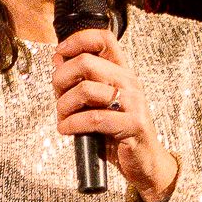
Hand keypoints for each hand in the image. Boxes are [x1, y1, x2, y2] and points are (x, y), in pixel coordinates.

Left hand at [52, 27, 177, 201]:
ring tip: (63, 119)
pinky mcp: (132, 124)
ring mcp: (133, 102)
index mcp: (122, 72)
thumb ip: (80, 83)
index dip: (77, 41)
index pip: (103, 39)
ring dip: (64, 106)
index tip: (60, 54)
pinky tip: (68, 130)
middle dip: (61, 79)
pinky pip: (94, 118)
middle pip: (86, 62)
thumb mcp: (98, 104)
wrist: (144, 162)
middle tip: (57, 97)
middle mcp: (129, 82)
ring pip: (85, 90)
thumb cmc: (118, 133)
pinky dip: (73, 124)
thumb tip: (57, 61)